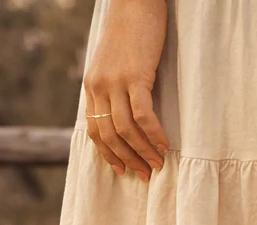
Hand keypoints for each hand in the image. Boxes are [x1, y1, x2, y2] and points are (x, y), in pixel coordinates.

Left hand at [82, 0, 169, 180]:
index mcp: (91, 86)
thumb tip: (125, 115)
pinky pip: (142, 115)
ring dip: (142, 151)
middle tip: (144, 174)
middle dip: (127, 159)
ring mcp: (115, 82)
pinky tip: (165, 144)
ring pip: (125, 130)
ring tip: (157, 164)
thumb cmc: (131, 31)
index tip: (122, 169)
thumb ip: (113, 88)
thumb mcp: (113, 63)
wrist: (136, 2)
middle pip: (109, 135)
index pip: (94, 130)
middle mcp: (99, 87)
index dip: (108, 154)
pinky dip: (154, 133)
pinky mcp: (134, 76)